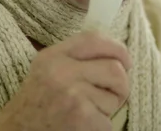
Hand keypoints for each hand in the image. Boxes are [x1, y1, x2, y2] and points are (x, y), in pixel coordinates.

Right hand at [0, 31, 131, 130]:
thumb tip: (115, 53)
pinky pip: (109, 121)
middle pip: (115, 69)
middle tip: (112, 96)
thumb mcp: (46, 69)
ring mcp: (72, 94)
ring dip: (108, 109)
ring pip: (115, 97)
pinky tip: (84, 127)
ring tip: (89, 113)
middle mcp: (62, 71)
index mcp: (54, 56)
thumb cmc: (34, 105)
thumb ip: (74, 56)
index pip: (95, 39)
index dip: (118, 48)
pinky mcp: (81, 117)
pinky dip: (101, 128)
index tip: (126, 61)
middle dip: (121, 85)